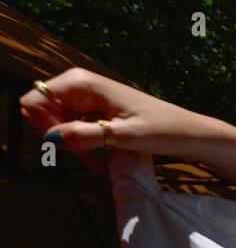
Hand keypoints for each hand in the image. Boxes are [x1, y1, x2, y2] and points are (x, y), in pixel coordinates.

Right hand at [20, 68, 213, 172]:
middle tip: (88, 158)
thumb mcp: (124, 136)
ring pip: (60, 125)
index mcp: (81, 82)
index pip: (35, 100)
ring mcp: (87, 99)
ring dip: (75, 148)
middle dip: (61, 139)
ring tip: (99, 165)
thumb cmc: (163, 130)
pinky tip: (101, 163)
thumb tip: (52, 139)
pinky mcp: (96, 112)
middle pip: (44, 113)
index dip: (44, 126)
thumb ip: (86, 136)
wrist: (189, 133)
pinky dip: (84, 148)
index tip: (70, 147)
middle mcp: (79, 85)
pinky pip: (75, 130)